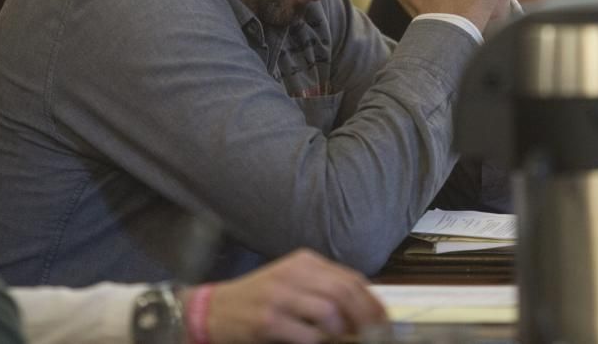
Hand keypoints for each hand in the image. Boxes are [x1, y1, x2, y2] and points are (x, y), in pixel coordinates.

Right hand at [197, 249, 385, 342]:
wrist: (213, 310)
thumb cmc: (259, 299)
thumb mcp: (293, 283)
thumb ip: (324, 289)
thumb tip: (365, 310)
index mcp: (305, 262)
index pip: (352, 278)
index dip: (373, 302)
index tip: (384, 321)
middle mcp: (294, 273)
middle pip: (345, 292)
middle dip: (366, 318)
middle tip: (374, 336)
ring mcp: (279, 296)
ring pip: (330, 311)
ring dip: (344, 332)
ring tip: (345, 340)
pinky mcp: (267, 321)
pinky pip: (307, 335)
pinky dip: (320, 342)